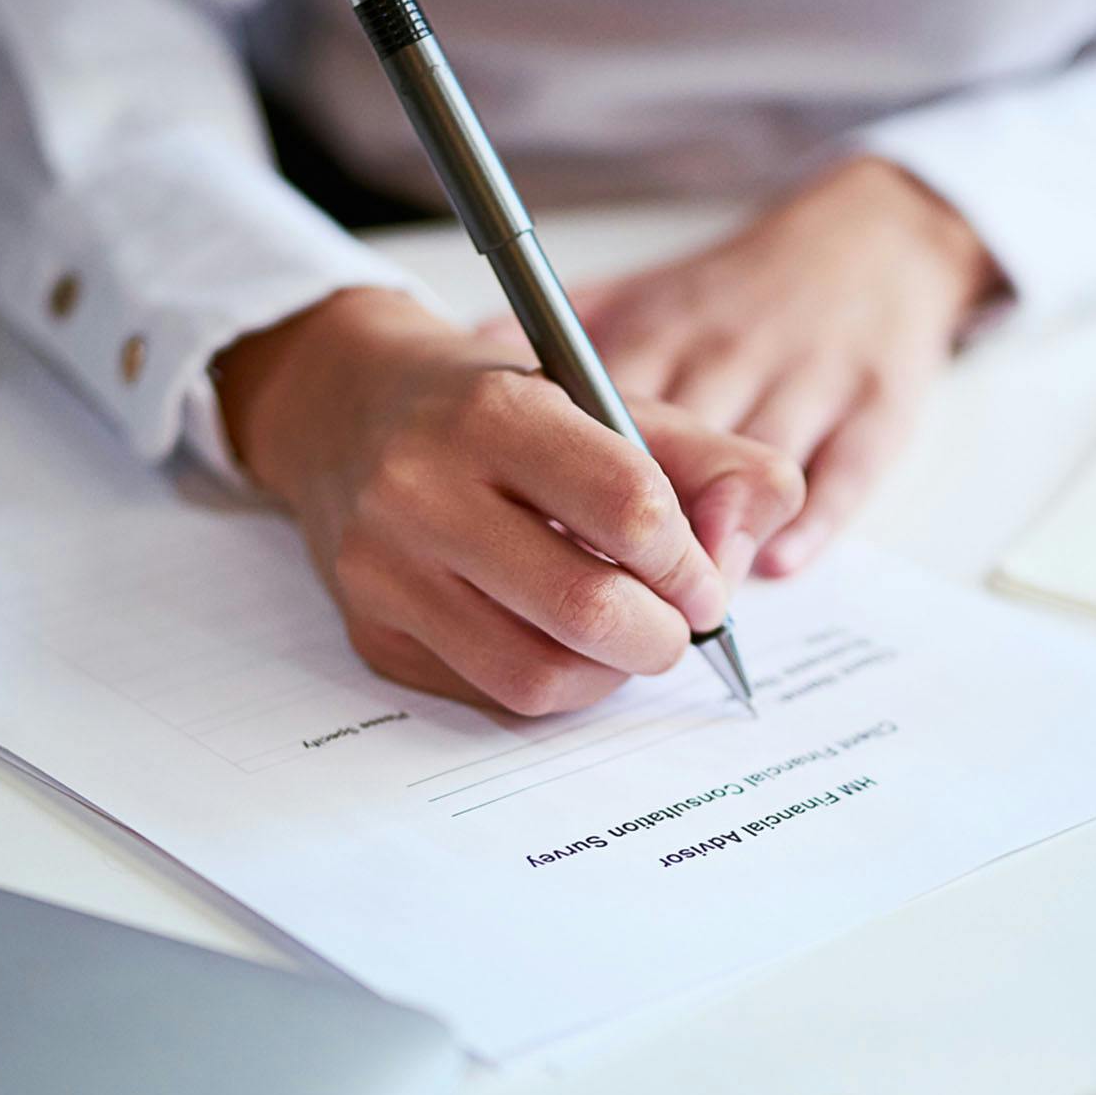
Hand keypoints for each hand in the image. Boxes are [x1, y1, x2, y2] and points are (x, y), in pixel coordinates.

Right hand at [216, 289, 802, 715]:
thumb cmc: (498, 408)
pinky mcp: (371, 634)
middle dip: (661, 636)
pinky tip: (558, 640)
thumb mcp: (606, 398)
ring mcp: (386, 570)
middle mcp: (422, 490)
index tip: (705, 578)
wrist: (347, 412)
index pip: (630, 508)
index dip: (692, 562)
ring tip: (622, 634)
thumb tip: (748, 544)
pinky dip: (551, 683)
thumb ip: (709, 460)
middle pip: (587, 610)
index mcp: (495, 412)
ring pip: (537, 676)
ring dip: (609, 674)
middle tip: (676, 624)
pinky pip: (489, 696)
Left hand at [496, 158, 1000, 576]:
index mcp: (659, 330)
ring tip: (691, 605)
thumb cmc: (735, 296)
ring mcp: (807, 373)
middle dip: (646, 543)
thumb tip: (461, 356)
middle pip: (676, 456)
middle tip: (627, 608)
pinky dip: (814, 522)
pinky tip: (777, 565)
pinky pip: (848, 469)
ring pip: (756, 465)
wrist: (871, 238)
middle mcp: (727, 349)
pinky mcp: (879, 399)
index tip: (554, 558)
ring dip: (719, 545)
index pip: (604, 422)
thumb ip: (555, 340)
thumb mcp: (639, 298)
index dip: (580, 504)